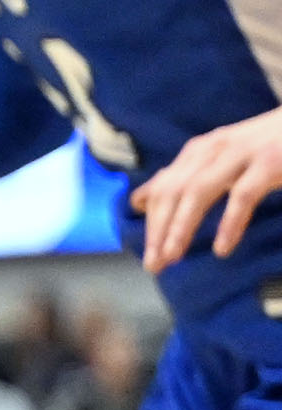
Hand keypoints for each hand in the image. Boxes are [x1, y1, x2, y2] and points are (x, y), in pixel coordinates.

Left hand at [134, 104, 281, 270]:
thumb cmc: (269, 145)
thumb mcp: (223, 158)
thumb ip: (186, 178)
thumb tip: (140, 200)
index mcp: (201, 150)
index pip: (163, 188)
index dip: (152, 220)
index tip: (147, 252)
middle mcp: (214, 149)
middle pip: (174, 192)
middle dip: (159, 229)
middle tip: (154, 263)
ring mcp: (241, 154)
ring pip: (198, 192)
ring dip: (181, 227)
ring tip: (173, 257)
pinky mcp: (268, 163)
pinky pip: (242, 195)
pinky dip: (229, 222)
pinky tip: (222, 247)